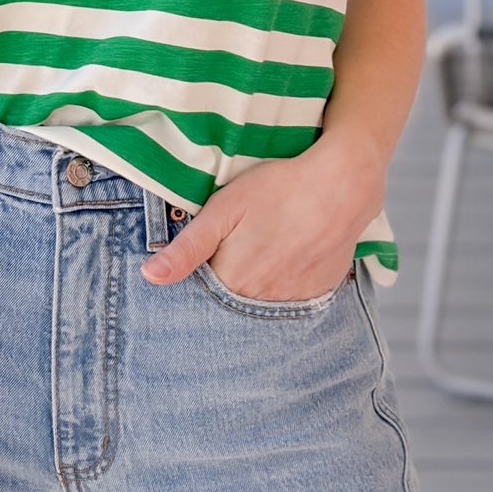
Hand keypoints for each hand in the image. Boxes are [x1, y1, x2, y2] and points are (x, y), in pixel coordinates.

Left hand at [140, 132, 388, 302]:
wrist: (342, 185)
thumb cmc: (278, 189)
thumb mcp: (224, 208)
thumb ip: (188, 247)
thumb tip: (150, 277)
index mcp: (233, 281)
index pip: (200, 299)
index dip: (193, 282)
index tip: (197, 265)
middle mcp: (262, 301)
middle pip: (230, 306)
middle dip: (222, 291)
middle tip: (234, 252)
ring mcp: (294, 301)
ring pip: (261, 306)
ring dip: (253, 290)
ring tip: (259, 255)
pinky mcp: (319, 293)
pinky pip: (292, 302)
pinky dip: (282, 287)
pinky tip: (284, 260)